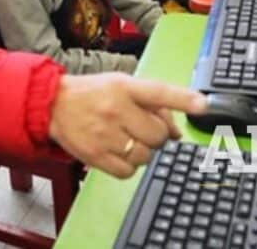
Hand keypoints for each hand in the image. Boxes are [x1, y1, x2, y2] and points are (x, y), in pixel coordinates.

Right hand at [48, 73, 206, 177]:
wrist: (52, 105)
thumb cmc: (92, 94)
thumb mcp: (121, 85)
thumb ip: (153, 105)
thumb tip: (177, 133)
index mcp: (124, 87)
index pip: (159, 92)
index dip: (183, 99)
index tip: (203, 105)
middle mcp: (115, 109)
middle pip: (157, 135)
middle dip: (156, 136)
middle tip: (140, 129)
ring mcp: (104, 134)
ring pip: (144, 156)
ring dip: (142, 152)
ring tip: (126, 140)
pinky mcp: (95, 155)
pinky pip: (127, 171)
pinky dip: (128, 166)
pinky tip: (118, 153)